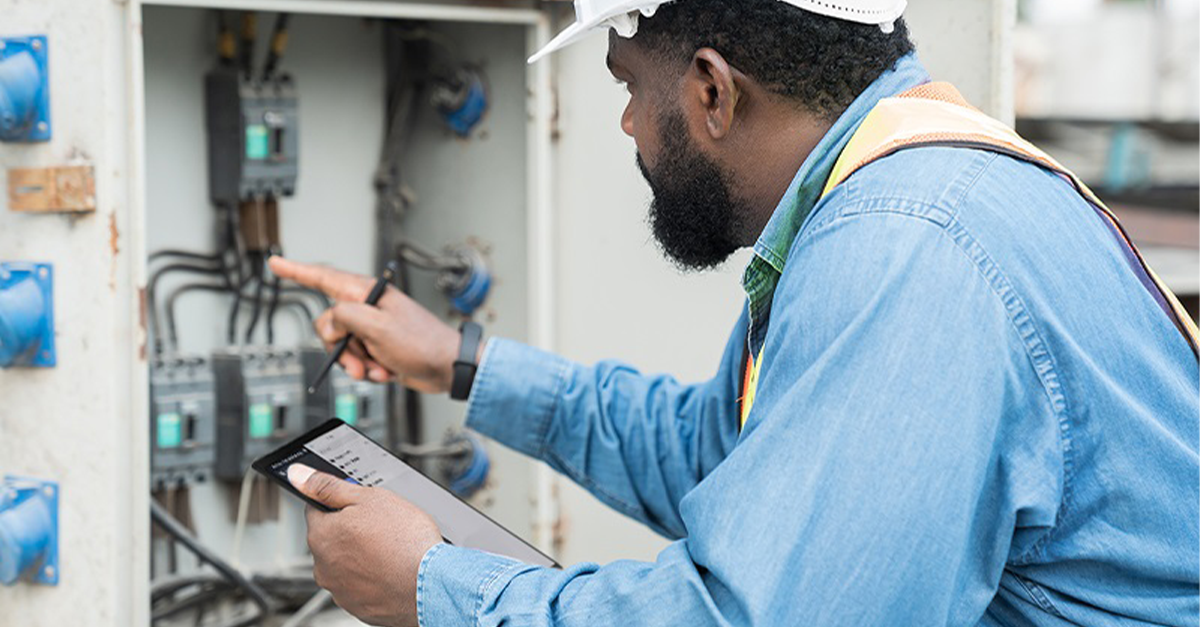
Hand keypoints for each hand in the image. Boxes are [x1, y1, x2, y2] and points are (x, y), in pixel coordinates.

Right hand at [268, 257, 461, 393]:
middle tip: (358, 360)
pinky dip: (369, 370)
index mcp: (366, 293)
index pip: (323, 276)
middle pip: (328, 324)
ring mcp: (372, 328)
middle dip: (338, 349)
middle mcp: (367, 307)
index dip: (296, 270)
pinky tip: (386, 372)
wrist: (446, 368)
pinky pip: (357, 360)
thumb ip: (345, 317)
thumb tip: (331, 322)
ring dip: (356, 364)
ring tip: (378, 370)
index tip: (275, 263)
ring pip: (341, 347)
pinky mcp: (378, 347)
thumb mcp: (377, 327)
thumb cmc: (421, 343)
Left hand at [289, 464, 442, 626]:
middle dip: (350, 531)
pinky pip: (359, 586)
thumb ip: (328, 487)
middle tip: (380, 526)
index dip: (339, 502)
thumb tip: (299, 475)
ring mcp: (339, 590)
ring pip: (344, 564)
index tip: (358, 505)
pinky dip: (371, 577)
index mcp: (321, 535)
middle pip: (331, 538)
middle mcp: (323, 566)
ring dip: (360, 556)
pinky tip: (390, 569)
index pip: (316, 509)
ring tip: (389, 550)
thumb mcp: (368, 498)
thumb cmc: (405, 541)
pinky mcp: (357, 607)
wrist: (430, 583)